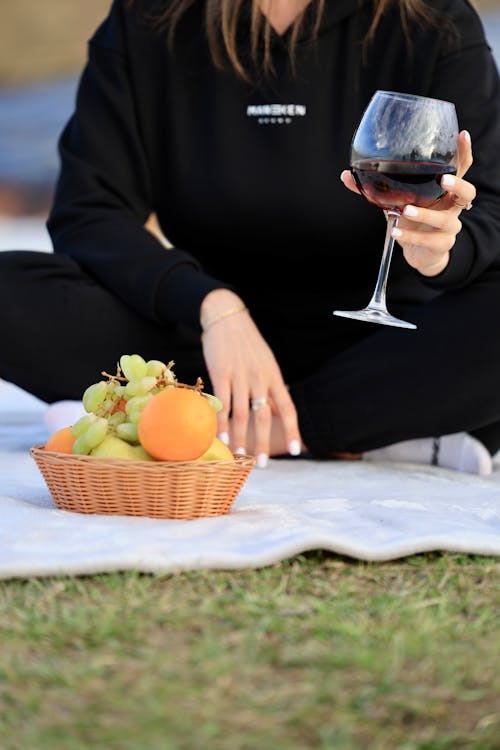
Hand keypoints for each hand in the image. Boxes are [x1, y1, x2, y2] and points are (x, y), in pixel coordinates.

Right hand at [200, 289, 301, 465]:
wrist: (227, 316)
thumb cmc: (247, 343)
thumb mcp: (266, 363)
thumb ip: (272, 389)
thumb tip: (278, 414)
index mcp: (274, 377)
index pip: (288, 408)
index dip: (294, 430)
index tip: (297, 451)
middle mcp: (260, 378)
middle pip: (265, 416)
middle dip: (264, 442)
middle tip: (261, 464)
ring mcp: (240, 375)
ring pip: (241, 413)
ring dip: (240, 437)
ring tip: (239, 456)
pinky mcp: (221, 372)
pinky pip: (222, 401)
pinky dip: (221, 421)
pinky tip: (219, 436)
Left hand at [340, 130, 475, 276]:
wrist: (420, 253)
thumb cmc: (412, 220)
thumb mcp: (395, 201)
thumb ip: (375, 189)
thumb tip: (346, 175)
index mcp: (445, 190)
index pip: (461, 167)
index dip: (464, 151)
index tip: (461, 135)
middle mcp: (452, 206)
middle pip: (468, 192)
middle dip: (457, 185)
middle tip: (443, 179)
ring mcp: (450, 226)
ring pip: (444, 219)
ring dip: (425, 214)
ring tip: (406, 210)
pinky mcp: (441, 244)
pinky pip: (428, 240)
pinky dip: (410, 235)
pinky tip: (395, 231)